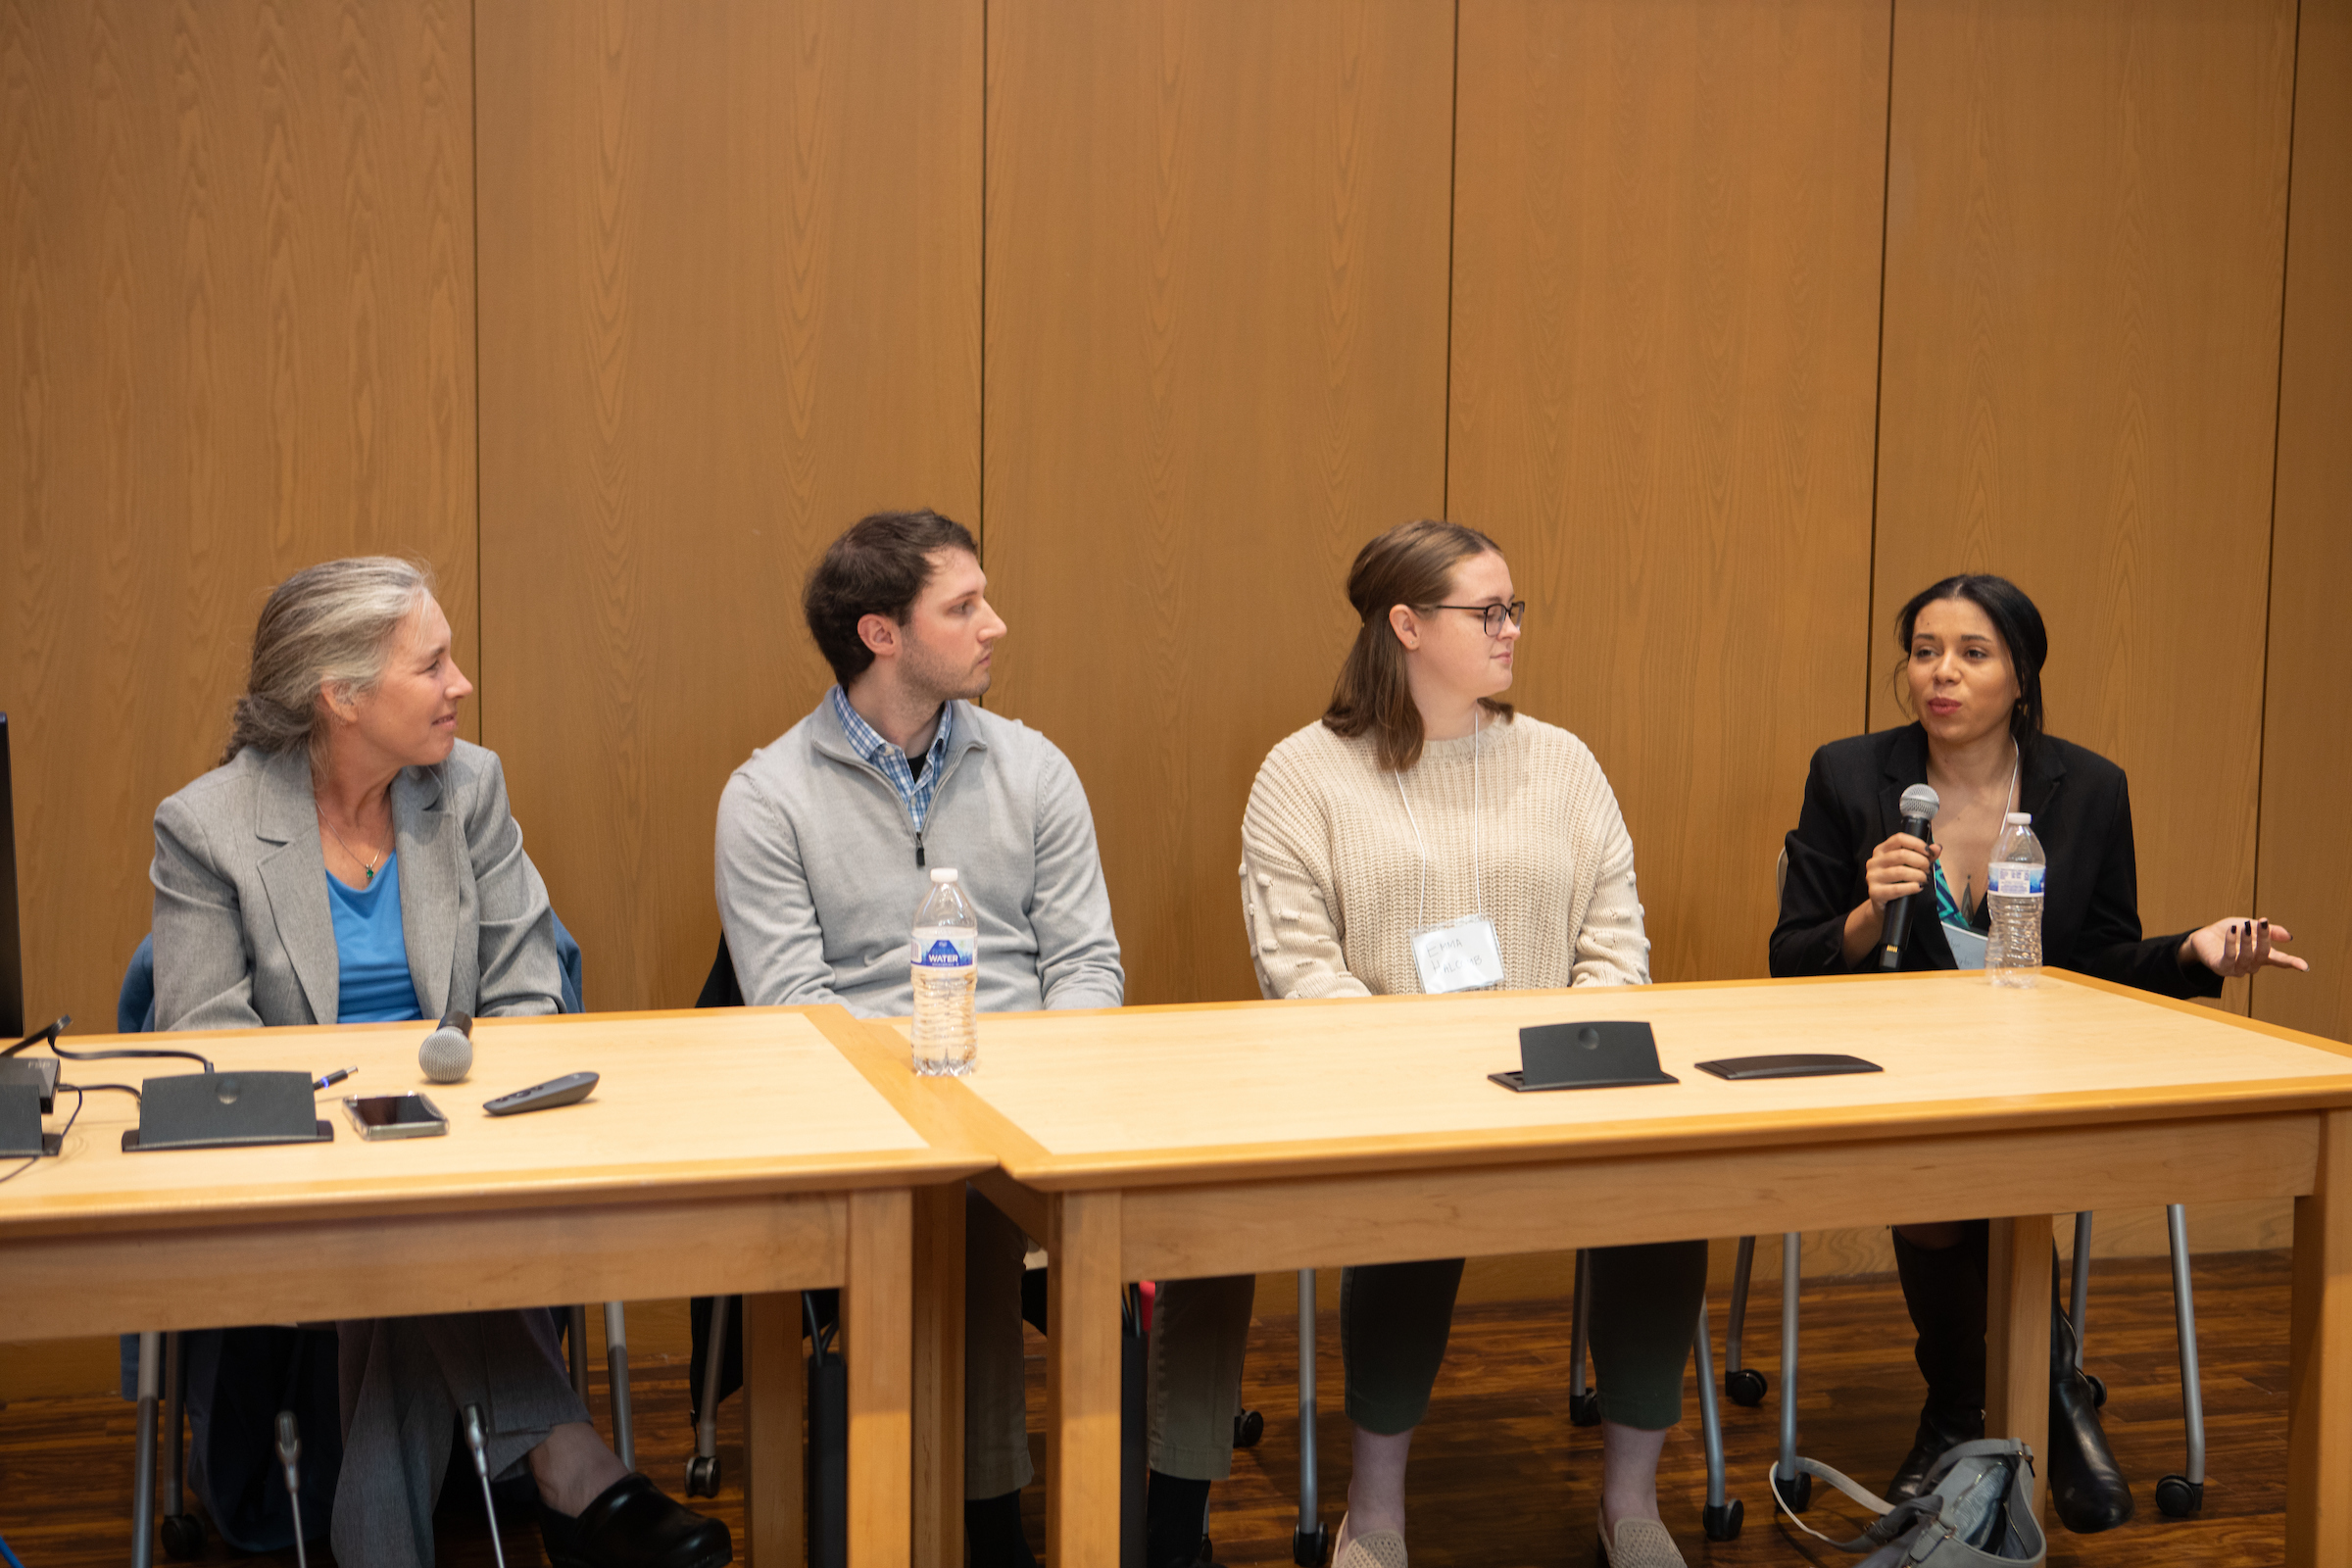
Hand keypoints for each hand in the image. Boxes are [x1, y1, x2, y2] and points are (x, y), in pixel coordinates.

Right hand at [1863, 832, 1939, 912]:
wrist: (1885, 906)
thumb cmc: (1898, 882)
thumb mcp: (1909, 866)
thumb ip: (1923, 856)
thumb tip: (1937, 848)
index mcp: (1881, 850)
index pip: (1899, 839)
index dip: (1917, 843)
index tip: (1929, 852)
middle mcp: (1874, 862)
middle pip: (1901, 854)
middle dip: (1920, 861)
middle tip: (1927, 869)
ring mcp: (1872, 877)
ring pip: (1900, 871)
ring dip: (1918, 875)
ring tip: (1924, 879)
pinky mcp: (1875, 892)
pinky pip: (1897, 889)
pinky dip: (1912, 887)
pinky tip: (1918, 888)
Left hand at [2180, 918, 2309, 977]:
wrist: (2204, 937)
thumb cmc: (2231, 932)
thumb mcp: (2251, 927)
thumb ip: (2269, 931)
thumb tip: (2290, 937)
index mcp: (2262, 956)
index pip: (2279, 961)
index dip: (2292, 963)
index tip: (2304, 966)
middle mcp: (2252, 965)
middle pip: (2263, 954)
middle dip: (2265, 938)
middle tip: (2262, 923)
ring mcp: (2237, 968)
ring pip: (2247, 957)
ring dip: (2247, 941)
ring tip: (2246, 927)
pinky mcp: (2221, 967)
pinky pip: (2229, 957)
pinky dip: (2231, 943)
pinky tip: (2232, 930)